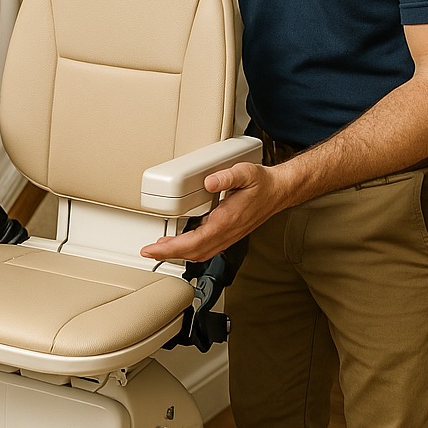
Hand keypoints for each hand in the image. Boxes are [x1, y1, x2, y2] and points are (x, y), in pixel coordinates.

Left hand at [140, 160, 294, 261]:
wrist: (279, 191)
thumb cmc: (262, 184)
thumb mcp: (246, 173)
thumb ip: (227, 177)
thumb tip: (208, 182)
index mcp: (226, 221)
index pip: (194, 242)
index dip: (171, 249)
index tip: (153, 249)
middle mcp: (226, 233)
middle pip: (193, 252)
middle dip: (168, 254)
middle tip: (148, 252)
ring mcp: (228, 236)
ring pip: (200, 252)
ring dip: (178, 253)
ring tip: (160, 249)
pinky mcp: (228, 233)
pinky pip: (206, 247)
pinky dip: (189, 249)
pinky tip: (181, 242)